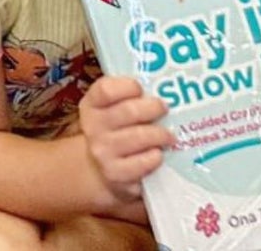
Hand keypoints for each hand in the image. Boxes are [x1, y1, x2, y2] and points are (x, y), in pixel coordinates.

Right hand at [79, 76, 171, 209]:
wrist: (99, 169)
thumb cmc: (116, 132)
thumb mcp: (112, 111)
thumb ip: (130, 98)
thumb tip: (167, 89)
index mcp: (91, 105)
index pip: (106, 89)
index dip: (127, 86)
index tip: (141, 89)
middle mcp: (93, 127)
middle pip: (129, 111)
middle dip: (153, 108)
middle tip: (164, 109)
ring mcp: (103, 151)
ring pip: (139, 136)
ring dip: (160, 134)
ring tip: (169, 135)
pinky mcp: (115, 173)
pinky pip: (143, 162)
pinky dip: (155, 157)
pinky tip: (158, 155)